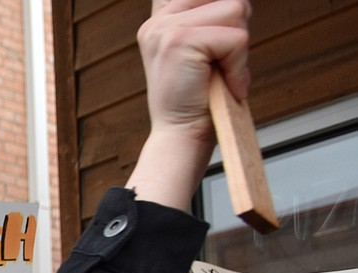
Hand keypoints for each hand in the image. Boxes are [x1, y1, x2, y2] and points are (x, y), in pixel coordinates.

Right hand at [139, 0, 250, 137]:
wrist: (181, 135)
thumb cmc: (198, 99)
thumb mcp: (202, 50)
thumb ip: (210, 19)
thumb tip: (237, 3)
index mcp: (161, 18)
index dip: (225, 15)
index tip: (217, 47)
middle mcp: (158, 20)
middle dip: (235, 31)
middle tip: (218, 64)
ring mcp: (165, 28)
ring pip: (236, 10)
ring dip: (238, 49)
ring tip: (219, 74)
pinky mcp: (179, 41)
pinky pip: (236, 38)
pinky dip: (238, 65)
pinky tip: (223, 84)